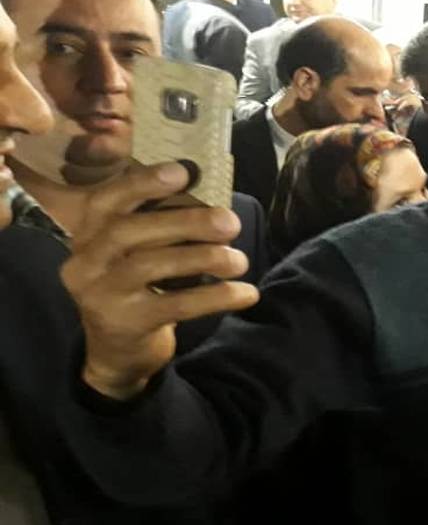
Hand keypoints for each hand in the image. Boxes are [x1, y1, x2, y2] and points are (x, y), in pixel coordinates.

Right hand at [61, 162, 259, 399]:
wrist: (118, 353)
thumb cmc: (137, 288)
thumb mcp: (136, 254)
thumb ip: (158, 224)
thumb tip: (211, 196)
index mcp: (87, 235)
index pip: (105, 200)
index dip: (142, 182)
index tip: (184, 171)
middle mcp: (85, 263)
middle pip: (128, 231)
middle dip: (185, 222)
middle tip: (230, 222)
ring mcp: (100, 295)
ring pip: (150, 265)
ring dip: (204, 258)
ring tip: (239, 260)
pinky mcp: (125, 324)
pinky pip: (175, 305)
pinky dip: (216, 297)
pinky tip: (246, 293)